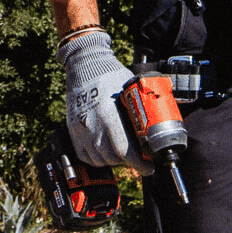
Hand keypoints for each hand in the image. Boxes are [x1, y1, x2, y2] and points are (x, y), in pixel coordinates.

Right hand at [61, 30, 149, 172]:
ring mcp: (80, 129)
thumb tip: (158, 124)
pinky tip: (105, 151)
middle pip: (113, 158)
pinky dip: (97, 158)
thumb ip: (140, 108)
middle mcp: (93, 125)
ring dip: (113, 160)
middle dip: (129, 161)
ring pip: (99, 159)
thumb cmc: (109, 75)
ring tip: (122, 153)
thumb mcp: (129, 90)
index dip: (139, 164)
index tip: (148, 167)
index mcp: (109, 116)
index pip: (124, 151)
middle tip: (138, 158)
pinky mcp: (73, 129)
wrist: (84, 65)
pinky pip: (85, 155)